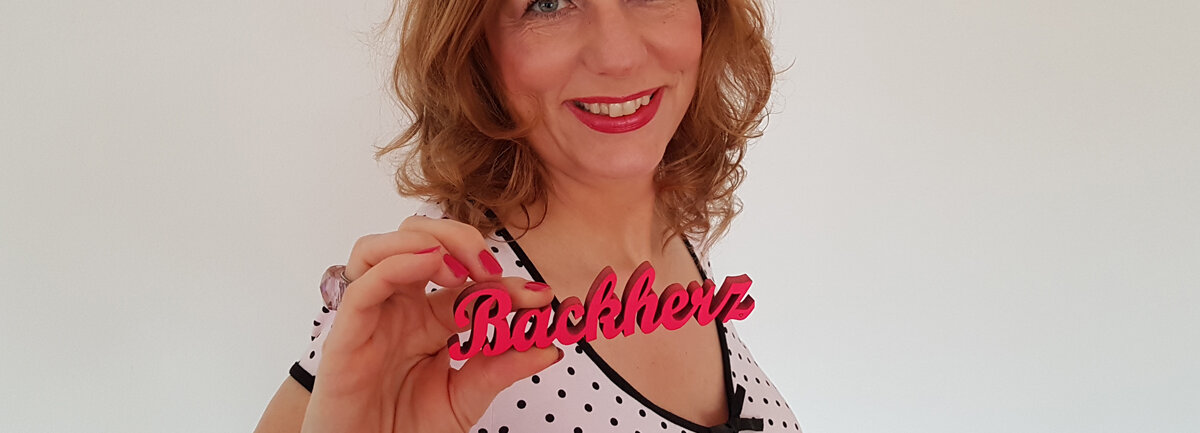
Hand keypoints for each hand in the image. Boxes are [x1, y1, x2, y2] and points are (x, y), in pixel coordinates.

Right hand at [301, 216, 561, 432]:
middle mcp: (400, 308)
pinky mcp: (345, 333)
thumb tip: (549, 349)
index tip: (541, 298)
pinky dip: (397, 263)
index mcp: (430, 319)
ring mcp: (372, 315)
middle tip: (493, 270)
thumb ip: (501, 369)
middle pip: (421, 241)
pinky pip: (363, 284)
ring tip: (461, 270)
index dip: (506, 284)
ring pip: (383, 247)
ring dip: (426, 242)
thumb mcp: (466, 397)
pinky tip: (431, 264)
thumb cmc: (407, 429)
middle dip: (462, 240)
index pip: (469, 284)